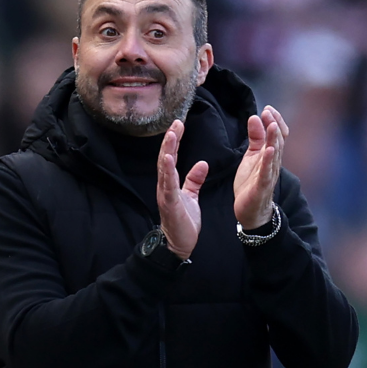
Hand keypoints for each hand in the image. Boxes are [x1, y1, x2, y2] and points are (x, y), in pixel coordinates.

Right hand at [157, 120, 208, 259]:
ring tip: (171, 135)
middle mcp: (165, 185)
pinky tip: (168, 158)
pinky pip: (167, 185)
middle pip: (165, 158)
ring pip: (164, 168)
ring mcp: (165, 194)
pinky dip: (167, 170)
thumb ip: (194, 180)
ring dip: (167, 150)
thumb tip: (202, 163)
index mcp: (170, 183)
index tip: (179, 123)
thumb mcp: (191, 197)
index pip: (171, 156)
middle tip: (175, 122)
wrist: (177, 245)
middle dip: (170, 140)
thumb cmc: (183, 222)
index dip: (174, 140)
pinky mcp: (169, 203)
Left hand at [234, 105, 288, 228]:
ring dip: (273, 139)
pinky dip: (268, 161)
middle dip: (273, 125)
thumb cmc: (251, 183)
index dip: (275, 121)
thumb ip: (255, 138)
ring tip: (271, 125)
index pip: (278, 135)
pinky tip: (268, 150)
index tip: (268, 108)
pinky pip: (267, 172)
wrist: (250, 210)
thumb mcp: (251, 156)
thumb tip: (255, 118)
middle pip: (278, 141)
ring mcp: (269, 174)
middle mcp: (273, 163)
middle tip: (267, 112)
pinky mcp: (262, 186)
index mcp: (270, 155)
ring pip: (274, 154)